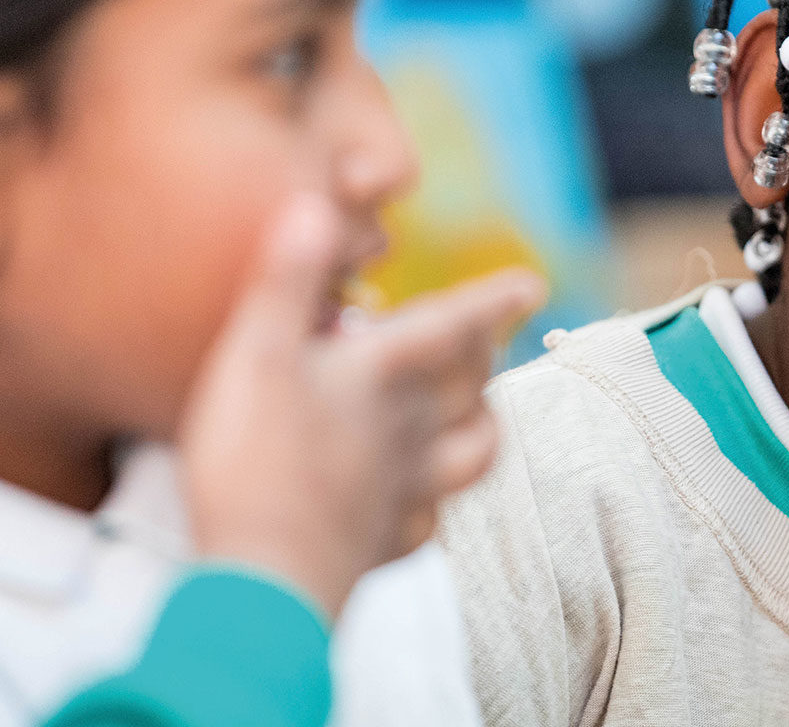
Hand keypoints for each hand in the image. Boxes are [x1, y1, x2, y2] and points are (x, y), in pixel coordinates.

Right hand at [177, 193, 543, 614]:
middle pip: (469, 385)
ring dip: (481, 423)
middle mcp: (408, 431)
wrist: (263, 585)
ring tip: (477, 411)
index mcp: (383, 376)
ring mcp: (404, 492)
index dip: (493, 300)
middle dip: (483, 354)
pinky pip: (430, 520)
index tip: (533, 284)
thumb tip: (318, 204)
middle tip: (487, 336)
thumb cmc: (255, 464)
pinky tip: (418, 500)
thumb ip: (287, 279)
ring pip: (473, 452)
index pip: (454, 324)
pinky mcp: (384, 544)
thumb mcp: (255, 354)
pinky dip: (434, 501)